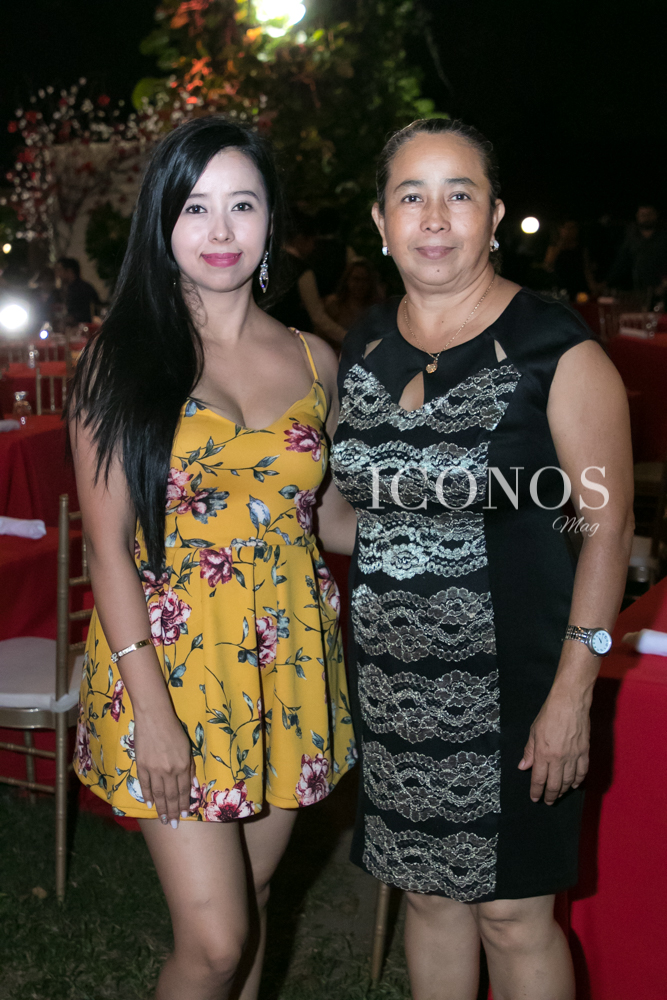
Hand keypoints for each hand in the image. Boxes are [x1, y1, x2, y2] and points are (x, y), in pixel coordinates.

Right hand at [134, 707, 194, 826]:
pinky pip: (145, 785)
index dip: (185, 804)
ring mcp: (154, 769)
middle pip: (171, 796)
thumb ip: (190, 767)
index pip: (184, 791)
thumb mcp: (187, 747)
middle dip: (173, 812)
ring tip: (162, 820)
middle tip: (172, 825)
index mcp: (183, 765)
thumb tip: (193, 786)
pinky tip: (150, 805)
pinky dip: (148, 796)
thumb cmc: (174, 730)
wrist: (154, 717)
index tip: (185, 816)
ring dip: (161, 809)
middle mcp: (169, 770)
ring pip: (159, 795)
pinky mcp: (141, 766)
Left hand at [518, 690, 590, 804]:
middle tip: (547, 801)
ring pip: (569, 781)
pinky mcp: (584, 752)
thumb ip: (529, 751)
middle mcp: (559, 758)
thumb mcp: (534, 731)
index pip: (539, 779)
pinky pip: (582, 772)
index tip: (535, 798)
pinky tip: (574, 785)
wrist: (570, 703)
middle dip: (550, 795)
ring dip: (563, 791)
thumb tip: (523, 767)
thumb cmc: (549, 714)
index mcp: (543, 753)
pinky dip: (578, 781)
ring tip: (559, 795)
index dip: (536, 791)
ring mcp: (573, 756)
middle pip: (554, 784)